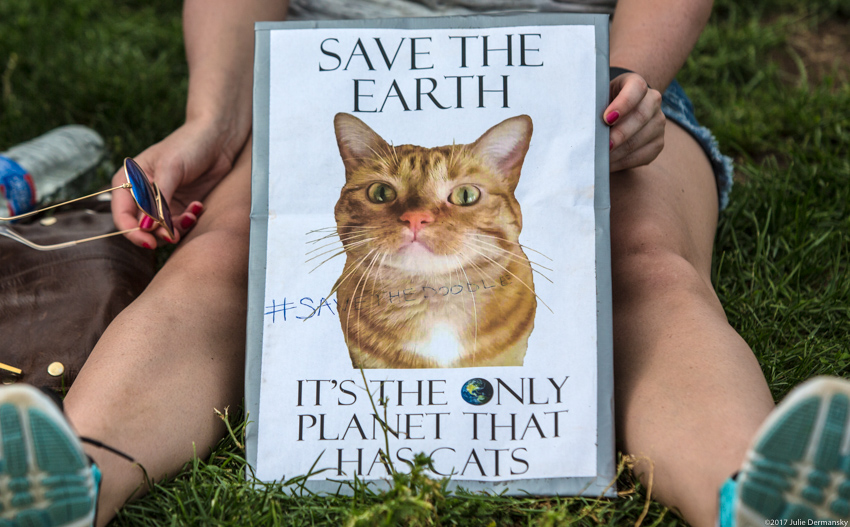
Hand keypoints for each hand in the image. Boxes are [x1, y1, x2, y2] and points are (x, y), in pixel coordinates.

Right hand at [111, 118, 245, 247]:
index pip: (122, 215)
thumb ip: (158, 199)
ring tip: (191, 215)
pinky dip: (188, 221)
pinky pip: (178, 225)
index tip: (150, 243)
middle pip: (141, 227)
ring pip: (160, 230)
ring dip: (176, 228)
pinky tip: (198, 207)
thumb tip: (146, 227)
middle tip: (176, 233)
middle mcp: (141, 194)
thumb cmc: (189, 146)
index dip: (133, 233)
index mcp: (129, 181)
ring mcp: (160, 202)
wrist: (217, 139)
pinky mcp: (178, 206)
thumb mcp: (171, 169)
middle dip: (158, 233)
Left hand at [604, 72, 664, 172]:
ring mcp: (658, 123)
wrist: (619, 112)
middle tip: (602, 146)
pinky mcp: (657, 143)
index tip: (606, 119)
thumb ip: (594, 106)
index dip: (623, 104)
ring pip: (640, 139)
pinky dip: (623, 162)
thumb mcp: (599, 97)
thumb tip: (581, 125)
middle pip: (640, 117)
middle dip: (619, 134)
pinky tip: (608, 165)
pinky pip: (642, 155)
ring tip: (600, 159)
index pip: (636, 89)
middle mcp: (652, 101)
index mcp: (636, 84)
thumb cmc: (603, 104)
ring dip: (618, 152)